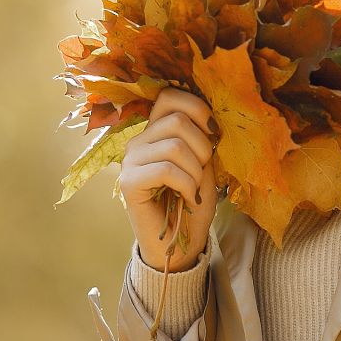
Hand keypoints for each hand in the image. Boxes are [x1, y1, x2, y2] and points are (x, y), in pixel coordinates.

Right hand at [117, 87, 218, 272]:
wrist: (180, 244)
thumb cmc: (193, 203)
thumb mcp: (205, 165)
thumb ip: (202, 139)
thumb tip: (210, 122)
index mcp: (157, 131)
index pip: (170, 96)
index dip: (198, 109)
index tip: (212, 135)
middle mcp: (140, 140)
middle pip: (177, 121)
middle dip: (203, 147)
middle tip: (203, 172)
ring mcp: (130, 161)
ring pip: (174, 146)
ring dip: (196, 171)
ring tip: (194, 189)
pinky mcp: (128, 182)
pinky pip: (166, 170)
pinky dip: (186, 185)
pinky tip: (188, 199)